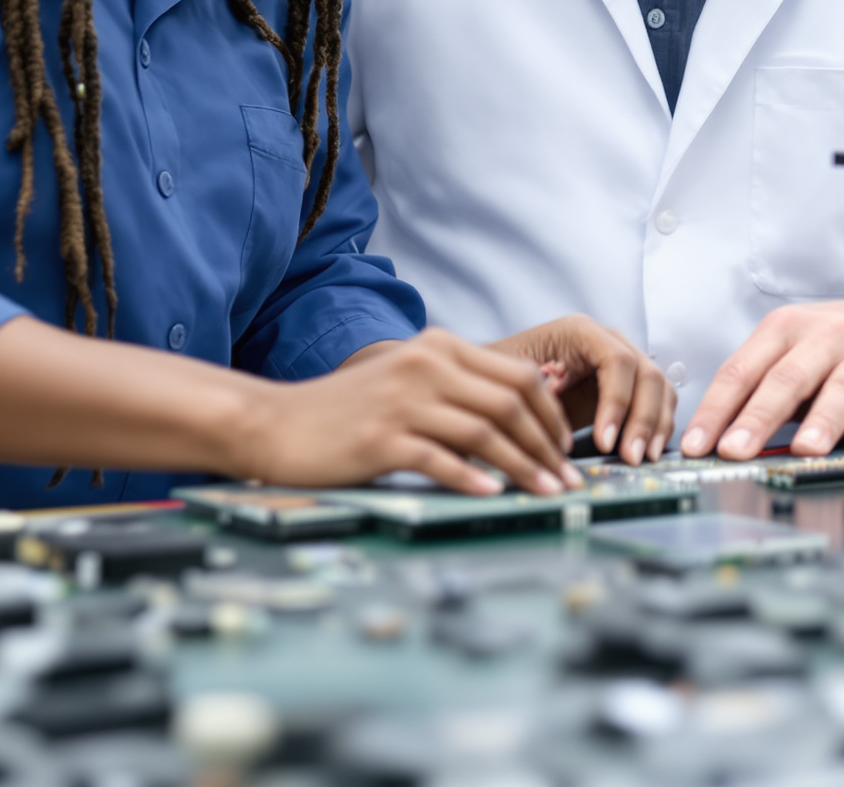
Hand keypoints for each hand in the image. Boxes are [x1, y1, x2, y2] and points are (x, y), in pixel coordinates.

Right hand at [235, 328, 584, 496]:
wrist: (276, 424)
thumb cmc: (346, 413)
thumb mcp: (406, 383)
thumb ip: (457, 390)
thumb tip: (519, 418)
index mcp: (437, 347)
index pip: (519, 376)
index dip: (552, 416)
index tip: (565, 452)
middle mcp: (423, 364)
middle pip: (511, 403)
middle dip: (548, 446)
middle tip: (567, 481)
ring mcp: (403, 401)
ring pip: (486, 433)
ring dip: (524, 468)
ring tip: (546, 495)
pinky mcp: (382, 439)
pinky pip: (443, 460)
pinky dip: (475, 480)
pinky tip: (494, 496)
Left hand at [489, 314, 675, 463]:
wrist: (508, 389)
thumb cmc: (504, 382)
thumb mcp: (512, 384)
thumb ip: (534, 397)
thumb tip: (554, 428)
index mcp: (579, 331)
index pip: (617, 360)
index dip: (617, 402)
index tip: (604, 442)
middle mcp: (608, 341)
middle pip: (646, 374)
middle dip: (643, 419)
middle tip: (631, 458)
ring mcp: (624, 362)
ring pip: (659, 389)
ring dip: (656, 426)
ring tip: (643, 460)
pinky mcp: (630, 387)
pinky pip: (659, 403)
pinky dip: (658, 428)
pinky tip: (647, 454)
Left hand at [680, 295, 843, 460]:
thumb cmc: (836, 341)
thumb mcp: (792, 349)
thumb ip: (761, 387)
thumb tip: (720, 439)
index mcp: (784, 329)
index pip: (741, 370)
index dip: (716, 410)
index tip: (697, 444)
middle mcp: (822, 336)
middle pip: (785, 379)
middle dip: (757, 418)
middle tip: (736, 451)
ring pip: (839, 386)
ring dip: (820, 420)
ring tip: (804, 449)